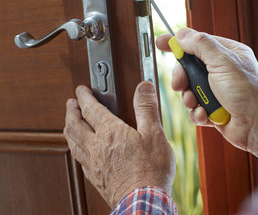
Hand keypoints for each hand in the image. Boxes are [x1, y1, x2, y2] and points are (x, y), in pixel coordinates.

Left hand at [64, 82, 175, 207]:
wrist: (144, 203)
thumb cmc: (150, 170)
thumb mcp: (154, 134)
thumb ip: (146, 108)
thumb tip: (143, 87)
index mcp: (110, 133)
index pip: (91, 109)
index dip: (84, 96)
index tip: (81, 89)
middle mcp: (97, 146)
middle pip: (75, 124)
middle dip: (71, 110)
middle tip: (71, 103)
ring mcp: (93, 163)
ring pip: (72, 141)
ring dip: (69, 127)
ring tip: (70, 122)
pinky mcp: (95, 177)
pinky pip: (78, 158)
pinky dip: (75, 147)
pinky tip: (79, 149)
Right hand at [156, 28, 257, 156]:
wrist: (257, 125)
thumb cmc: (248, 92)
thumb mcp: (223, 62)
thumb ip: (201, 45)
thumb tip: (182, 34)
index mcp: (224, 54)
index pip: (196, 43)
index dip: (178, 43)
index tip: (161, 43)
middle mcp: (219, 71)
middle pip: (188, 68)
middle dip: (181, 78)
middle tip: (179, 84)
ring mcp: (215, 90)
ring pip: (188, 89)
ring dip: (189, 98)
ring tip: (196, 103)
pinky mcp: (212, 107)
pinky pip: (194, 107)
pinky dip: (197, 112)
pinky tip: (206, 114)